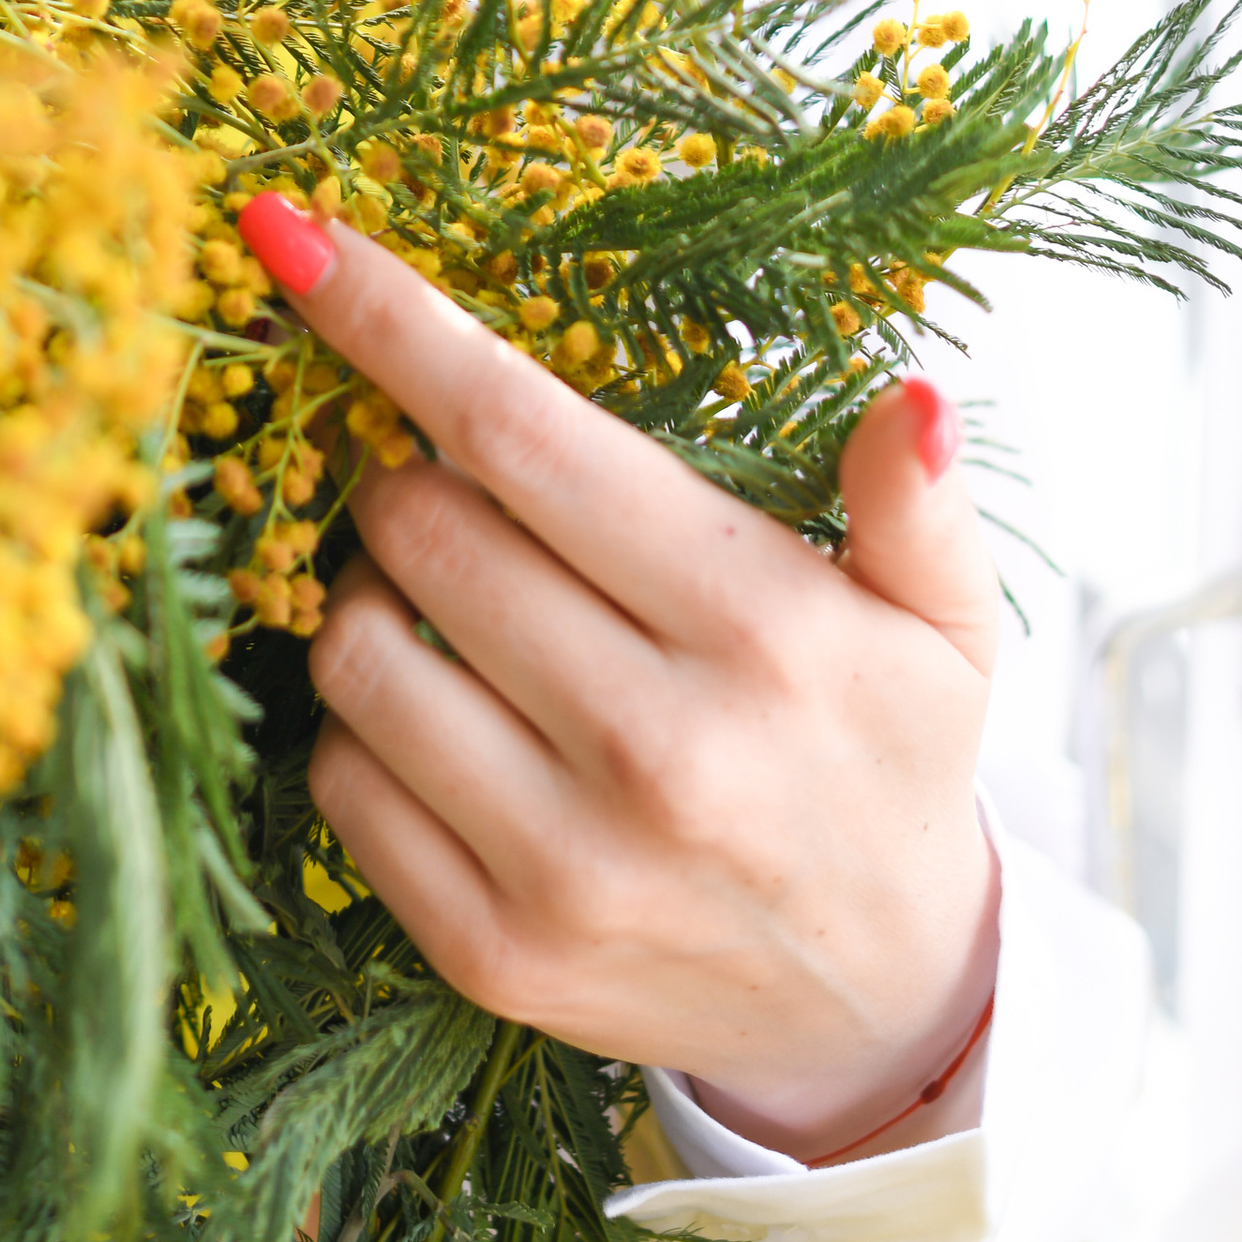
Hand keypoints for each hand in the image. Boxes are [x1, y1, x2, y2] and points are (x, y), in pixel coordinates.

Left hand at [239, 196, 1000, 1161]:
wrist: (880, 1005)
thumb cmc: (883, 758)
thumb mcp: (945, 623)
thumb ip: (919, 503)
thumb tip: (915, 398)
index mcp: (758, 631)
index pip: (521, 432)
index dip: (392, 321)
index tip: (297, 236)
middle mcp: (657, 750)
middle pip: (419, 526)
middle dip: (404, 473)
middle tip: (453, 487)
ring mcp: (566, 866)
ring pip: (354, 651)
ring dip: (366, 595)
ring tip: (446, 602)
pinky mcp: (493, 955)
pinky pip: (344, 783)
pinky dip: (362, 727)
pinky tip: (441, 718)